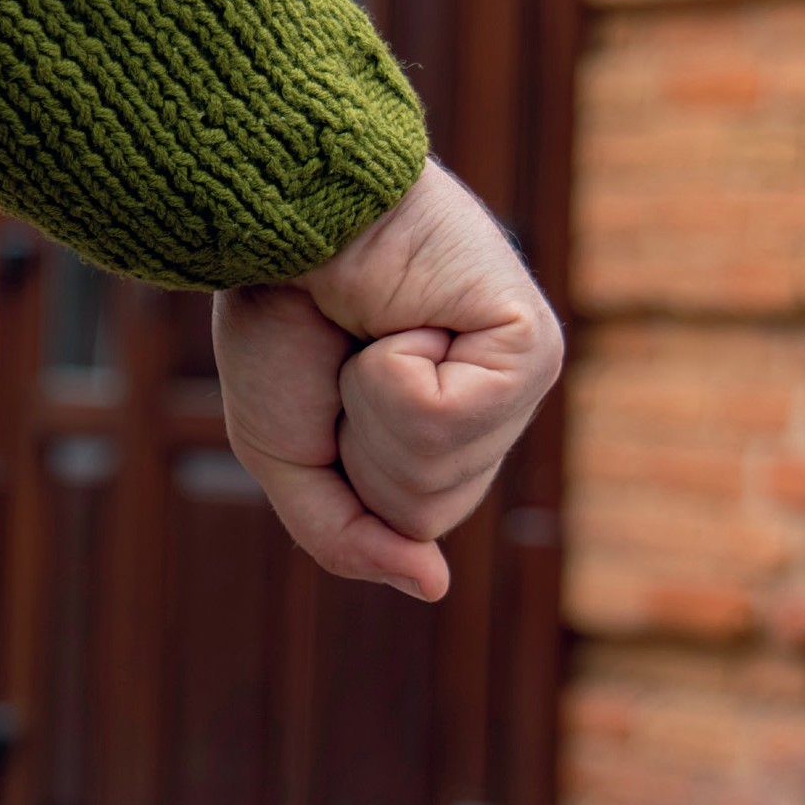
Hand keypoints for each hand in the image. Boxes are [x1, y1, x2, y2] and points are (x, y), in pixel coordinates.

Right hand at [213, 159, 561, 601]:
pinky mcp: (530, 344)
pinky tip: (401, 319)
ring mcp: (524, 375)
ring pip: (436, 475)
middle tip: (346, 350)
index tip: (328, 377)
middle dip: (358, 442)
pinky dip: (392, 376)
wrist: (273, 219)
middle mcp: (500, 405)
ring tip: (372, 328)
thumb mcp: (290, 458)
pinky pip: (447, 423)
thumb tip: (436, 584)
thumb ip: (350, 536)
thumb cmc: (281, 316)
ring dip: (372, 405)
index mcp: (451, 430)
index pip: (410, 522)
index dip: (345, 469)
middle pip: (427, 508)